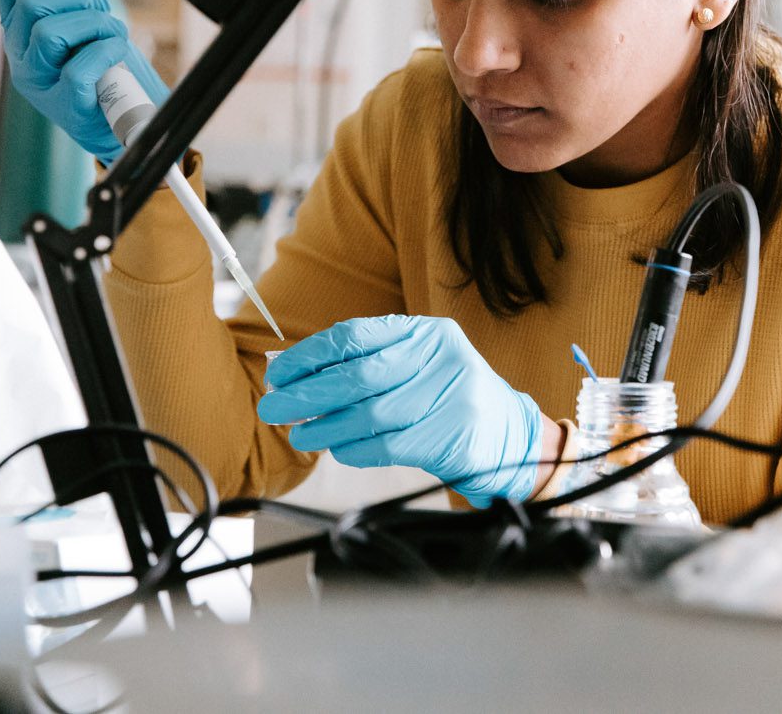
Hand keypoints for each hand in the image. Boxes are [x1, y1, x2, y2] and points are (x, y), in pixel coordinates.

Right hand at [0, 0, 167, 160]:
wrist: (124, 118)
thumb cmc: (100, 63)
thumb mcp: (73, 18)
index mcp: (18, 32)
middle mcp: (21, 58)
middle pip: (31, 4)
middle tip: (99, 10)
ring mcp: (41, 84)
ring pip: (51, 33)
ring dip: (95, 23)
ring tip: (113, 34)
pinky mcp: (68, 106)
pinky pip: (78, 69)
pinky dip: (106, 51)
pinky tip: (117, 51)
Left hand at [256, 315, 545, 506]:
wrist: (508, 432)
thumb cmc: (446, 396)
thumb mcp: (417, 364)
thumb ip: (366, 363)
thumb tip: (295, 372)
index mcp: (426, 331)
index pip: (355, 336)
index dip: (310, 355)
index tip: (279, 372)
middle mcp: (441, 356)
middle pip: (359, 375)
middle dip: (307, 393)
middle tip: (273, 406)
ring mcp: (450, 395)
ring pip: (370, 413)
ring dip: (325, 426)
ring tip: (298, 434)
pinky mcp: (451, 435)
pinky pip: (388, 444)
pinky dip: (354, 449)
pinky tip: (336, 449)